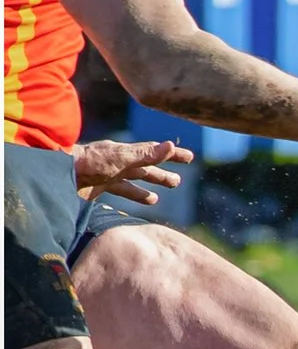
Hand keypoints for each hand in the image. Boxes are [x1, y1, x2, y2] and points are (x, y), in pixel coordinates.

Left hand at [70, 137, 192, 202]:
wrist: (56, 175)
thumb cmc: (88, 164)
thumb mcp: (121, 158)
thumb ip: (146, 154)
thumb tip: (171, 145)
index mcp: (126, 153)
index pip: (154, 151)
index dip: (172, 154)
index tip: (189, 157)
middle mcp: (119, 163)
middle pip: (146, 167)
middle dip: (162, 172)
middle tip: (178, 181)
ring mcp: (108, 176)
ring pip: (134, 181)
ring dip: (148, 186)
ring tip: (159, 196)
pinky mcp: (98, 189)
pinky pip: (120, 192)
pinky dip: (132, 196)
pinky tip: (140, 202)